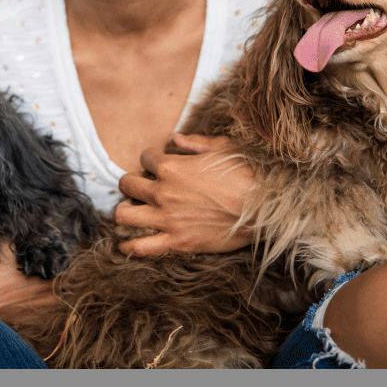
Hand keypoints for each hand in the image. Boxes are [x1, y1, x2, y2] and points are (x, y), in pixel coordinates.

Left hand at [114, 133, 257, 256]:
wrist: (263, 209)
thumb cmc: (247, 174)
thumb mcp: (223, 147)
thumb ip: (196, 142)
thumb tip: (177, 139)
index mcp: (171, 167)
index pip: (145, 157)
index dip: (151, 159)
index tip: (159, 165)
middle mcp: (162, 192)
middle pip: (127, 184)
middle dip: (131, 183)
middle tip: (142, 187)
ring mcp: (167, 219)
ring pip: (123, 215)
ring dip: (125, 211)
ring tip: (133, 212)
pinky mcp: (176, 242)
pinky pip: (140, 248)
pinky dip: (129, 246)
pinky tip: (128, 243)